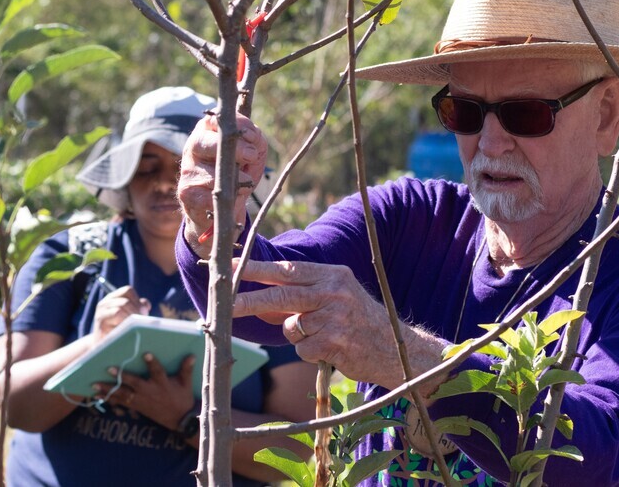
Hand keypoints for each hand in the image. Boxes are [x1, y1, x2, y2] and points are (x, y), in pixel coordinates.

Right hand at [91, 285, 150, 339]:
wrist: (103, 349)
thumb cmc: (120, 331)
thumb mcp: (130, 316)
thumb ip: (138, 307)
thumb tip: (146, 305)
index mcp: (112, 298)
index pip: (128, 290)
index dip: (138, 300)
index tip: (144, 312)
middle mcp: (104, 304)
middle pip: (125, 301)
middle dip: (137, 312)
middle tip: (142, 322)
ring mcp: (100, 314)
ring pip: (120, 309)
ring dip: (131, 318)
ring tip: (135, 327)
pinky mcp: (100, 326)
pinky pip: (115, 319)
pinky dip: (124, 324)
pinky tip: (128, 331)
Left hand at [95, 353, 196, 430]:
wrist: (179, 420)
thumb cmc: (182, 398)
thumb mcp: (186, 383)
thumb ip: (186, 369)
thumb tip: (192, 356)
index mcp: (162, 383)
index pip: (157, 371)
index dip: (152, 363)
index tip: (146, 353)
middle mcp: (150, 391)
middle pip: (134, 383)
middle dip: (121, 376)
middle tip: (109, 368)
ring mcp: (142, 400)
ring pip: (123, 394)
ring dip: (108, 389)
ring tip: (94, 384)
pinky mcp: (137, 406)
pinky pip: (121, 402)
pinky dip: (109, 399)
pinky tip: (97, 396)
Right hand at [177, 113, 267, 255]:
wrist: (221, 208)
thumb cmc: (237, 173)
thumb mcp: (252, 153)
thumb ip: (255, 139)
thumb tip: (251, 136)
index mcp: (206, 131)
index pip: (215, 119)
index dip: (235, 125)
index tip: (252, 137)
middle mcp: (192, 147)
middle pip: (205, 142)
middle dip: (233, 148)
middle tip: (251, 156)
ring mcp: (187, 169)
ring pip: (211, 172)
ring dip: (235, 180)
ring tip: (245, 184)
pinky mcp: (186, 192)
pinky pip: (209, 194)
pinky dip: (226, 198)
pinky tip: (231, 199)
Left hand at [233, 259, 446, 392]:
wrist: (396, 347)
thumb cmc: (356, 322)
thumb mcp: (333, 299)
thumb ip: (297, 298)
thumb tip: (256, 303)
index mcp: (331, 274)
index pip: (286, 269)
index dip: (254, 269)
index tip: (228, 267)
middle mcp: (334, 291)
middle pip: (280, 296)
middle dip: (248, 300)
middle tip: (222, 305)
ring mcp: (336, 317)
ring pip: (291, 327)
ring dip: (296, 335)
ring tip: (321, 335)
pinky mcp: (336, 342)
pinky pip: (302, 348)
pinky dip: (309, 351)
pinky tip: (330, 349)